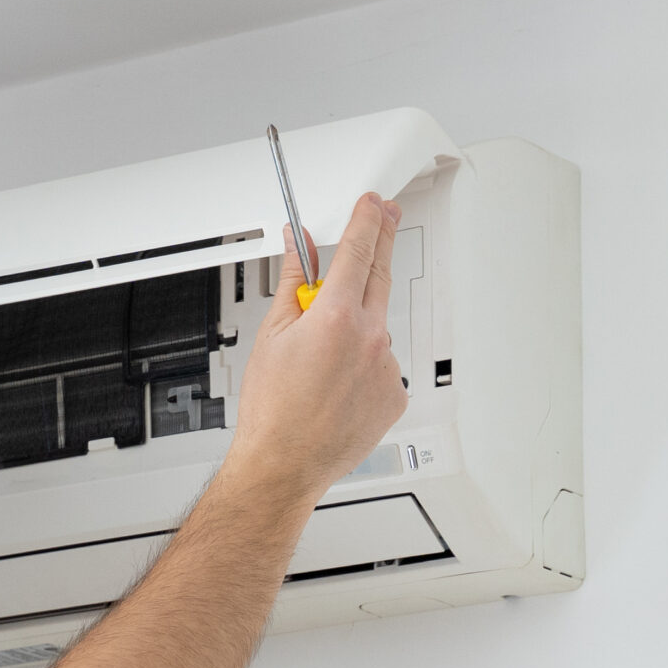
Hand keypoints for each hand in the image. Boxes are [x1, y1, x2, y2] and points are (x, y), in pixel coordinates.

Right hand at [224, 193, 406, 495]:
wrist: (284, 464)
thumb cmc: (272, 411)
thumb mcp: (272, 335)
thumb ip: (294, 283)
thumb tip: (300, 248)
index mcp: (337, 318)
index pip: (358, 250)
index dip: (367, 219)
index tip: (372, 204)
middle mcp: (370, 339)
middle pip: (381, 275)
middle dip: (380, 244)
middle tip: (383, 219)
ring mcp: (387, 368)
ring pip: (377, 328)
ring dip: (358, 327)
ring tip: (321, 362)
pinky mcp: (395, 395)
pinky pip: (383, 366)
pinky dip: (364, 367)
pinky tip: (336, 386)